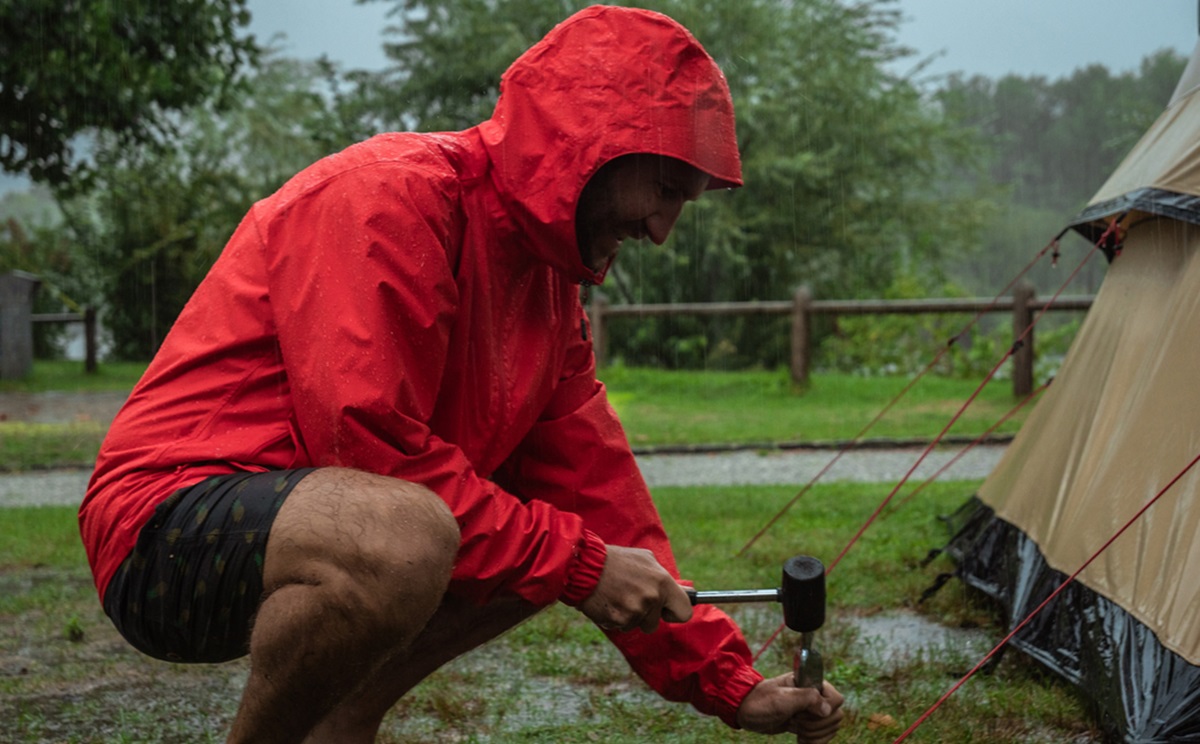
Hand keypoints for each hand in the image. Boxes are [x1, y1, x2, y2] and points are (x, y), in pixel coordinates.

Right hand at [578, 545, 692, 632]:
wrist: (585, 564)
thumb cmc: (616, 560)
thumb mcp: (646, 560)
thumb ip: (666, 578)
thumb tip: (690, 592)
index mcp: (663, 581)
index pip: (685, 612)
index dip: (674, 613)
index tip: (665, 610)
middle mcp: (652, 597)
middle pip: (656, 623)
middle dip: (646, 617)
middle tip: (631, 599)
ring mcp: (636, 610)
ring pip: (637, 625)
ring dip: (628, 616)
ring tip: (617, 596)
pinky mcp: (620, 620)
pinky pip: (622, 627)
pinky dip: (615, 618)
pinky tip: (608, 601)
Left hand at [737, 674, 843, 742]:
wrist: (746, 712)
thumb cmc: (761, 701)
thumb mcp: (783, 698)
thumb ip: (807, 698)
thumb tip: (828, 709)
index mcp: (812, 683)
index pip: (837, 699)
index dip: (824, 710)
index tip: (803, 712)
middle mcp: (815, 696)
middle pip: (836, 716)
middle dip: (815, 725)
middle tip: (795, 721)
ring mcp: (812, 711)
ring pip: (831, 728)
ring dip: (813, 734)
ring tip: (795, 728)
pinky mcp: (808, 724)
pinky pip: (823, 736)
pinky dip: (814, 742)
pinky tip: (801, 740)